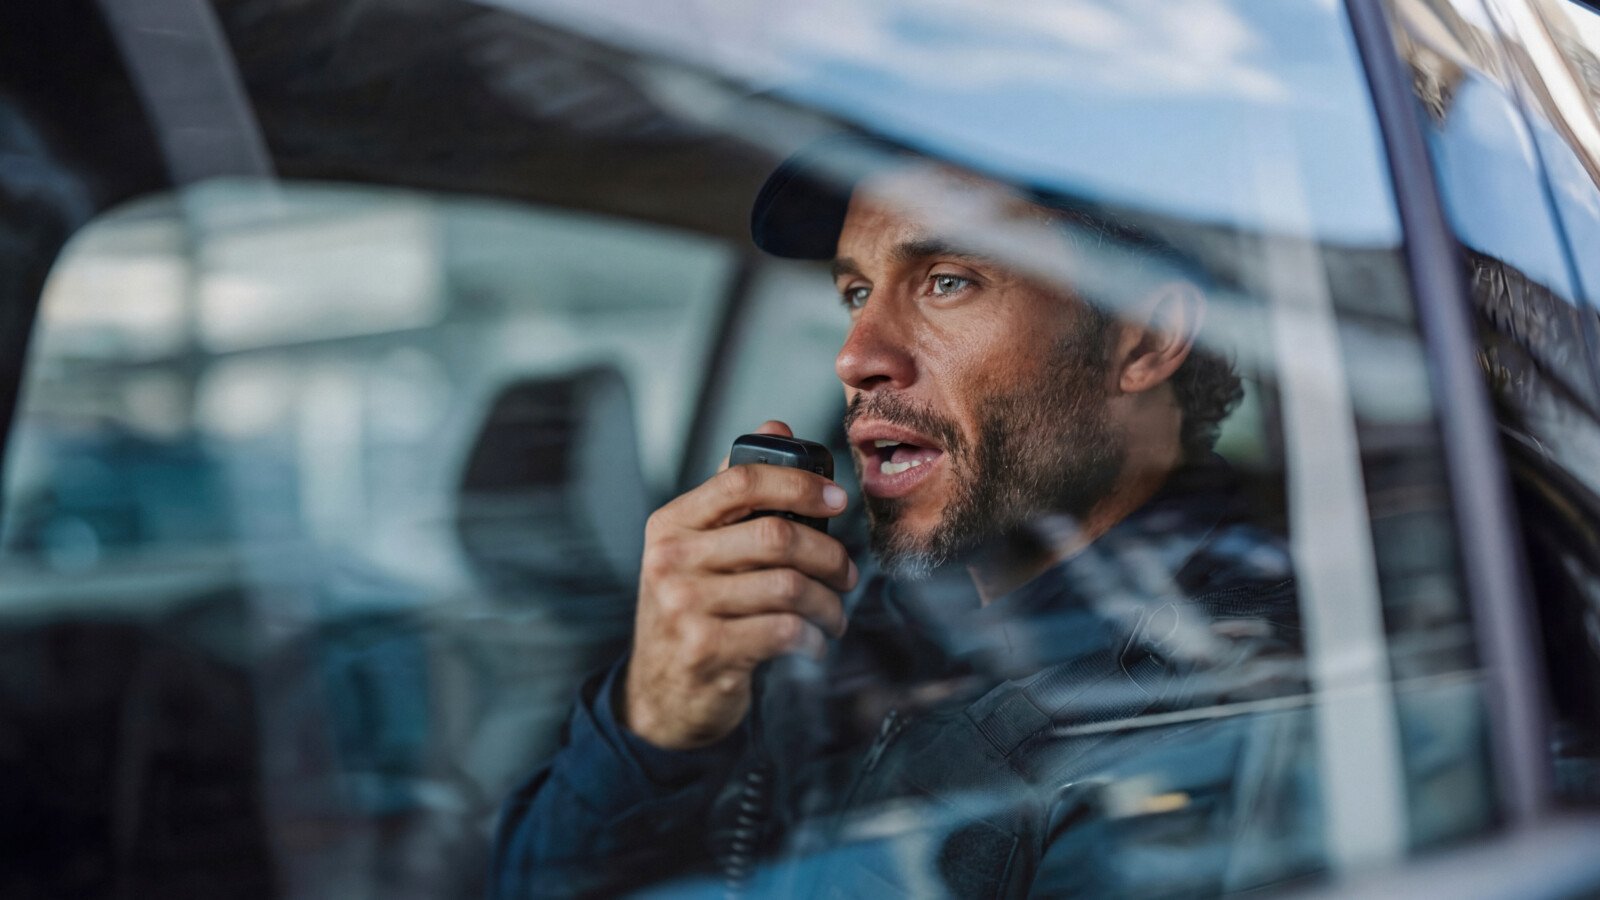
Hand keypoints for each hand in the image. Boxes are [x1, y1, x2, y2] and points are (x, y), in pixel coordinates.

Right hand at [621, 420, 855, 749]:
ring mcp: (684, 606)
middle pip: (776, 536)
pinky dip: (813, 638)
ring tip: (834, 613)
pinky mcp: (706, 650)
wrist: (660, 694)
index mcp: (672, 524)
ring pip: (788, 587)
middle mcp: (671, 560)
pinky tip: (814, 642)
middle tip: (847, 572)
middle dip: (828, 554)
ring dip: (828, 603)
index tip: (837, 499)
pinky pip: (784, 631)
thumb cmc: (692, 610)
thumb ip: (735, 493)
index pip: (741, 481)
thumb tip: (776, 426)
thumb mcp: (699, 548)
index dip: (799, 484)